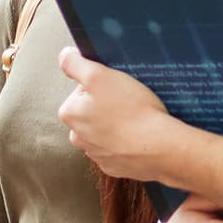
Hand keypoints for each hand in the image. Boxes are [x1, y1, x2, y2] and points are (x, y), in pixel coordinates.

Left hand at [56, 47, 179, 180]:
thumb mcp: (99, 76)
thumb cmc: (130, 109)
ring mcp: (96, 154)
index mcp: (69, 114)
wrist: (159, 147)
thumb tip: (64, 56)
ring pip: (105, 130)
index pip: (82, 90)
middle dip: (108, 105)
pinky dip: (127, 141)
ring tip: (136, 119)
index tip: (117, 87)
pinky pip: (118, 148)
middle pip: (92, 111)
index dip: (102, 84)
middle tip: (129, 102)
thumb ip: (75, 64)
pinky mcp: (114, 166)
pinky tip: (139, 135)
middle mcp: (77, 137)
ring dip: (117, 124)